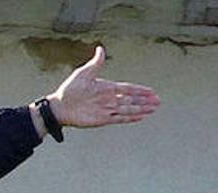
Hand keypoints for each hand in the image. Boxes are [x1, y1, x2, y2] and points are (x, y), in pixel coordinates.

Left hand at [45, 45, 159, 128]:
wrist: (59, 106)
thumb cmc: (69, 89)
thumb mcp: (83, 74)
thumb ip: (95, 63)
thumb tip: (100, 48)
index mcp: (107, 87)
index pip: (128, 88)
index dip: (140, 90)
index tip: (151, 91)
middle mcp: (109, 99)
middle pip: (131, 100)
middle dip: (145, 101)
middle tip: (158, 102)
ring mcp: (106, 109)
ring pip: (128, 109)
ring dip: (141, 109)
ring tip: (153, 109)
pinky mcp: (102, 119)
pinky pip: (119, 118)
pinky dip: (130, 118)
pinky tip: (140, 117)